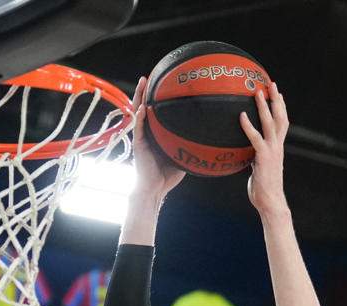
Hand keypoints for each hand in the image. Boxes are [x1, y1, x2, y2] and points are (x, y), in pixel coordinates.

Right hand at [127, 77, 184, 202]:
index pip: (155, 112)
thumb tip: (208, 137)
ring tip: (143, 82)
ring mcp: (141, 138)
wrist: (155, 190)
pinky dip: (140, 118)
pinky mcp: (138, 145)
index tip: (162, 83)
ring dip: (140, 97)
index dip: (156, 98)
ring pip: (138, 112)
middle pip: (144, 107)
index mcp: (156, 134)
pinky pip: (138, 128)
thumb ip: (189, 144)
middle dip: (146, 91)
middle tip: (149, 75)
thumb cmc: (167, 176)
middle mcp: (147, 132)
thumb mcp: (182, 155)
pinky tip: (142, 108)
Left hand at [237, 80, 288, 213]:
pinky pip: (255, 138)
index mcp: (278, 148)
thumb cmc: (263, 190)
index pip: (283, 123)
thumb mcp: (259, 170)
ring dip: (264, 106)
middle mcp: (278, 147)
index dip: (282, 108)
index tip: (278, 94)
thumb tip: (247, 156)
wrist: (271, 203)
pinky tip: (241, 116)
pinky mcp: (263, 158)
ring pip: (270, 123)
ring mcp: (272, 151)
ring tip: (258, 91)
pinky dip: (248, 126)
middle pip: (280, 117)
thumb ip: (256, 159)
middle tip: (271, 84)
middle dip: (276, 100)